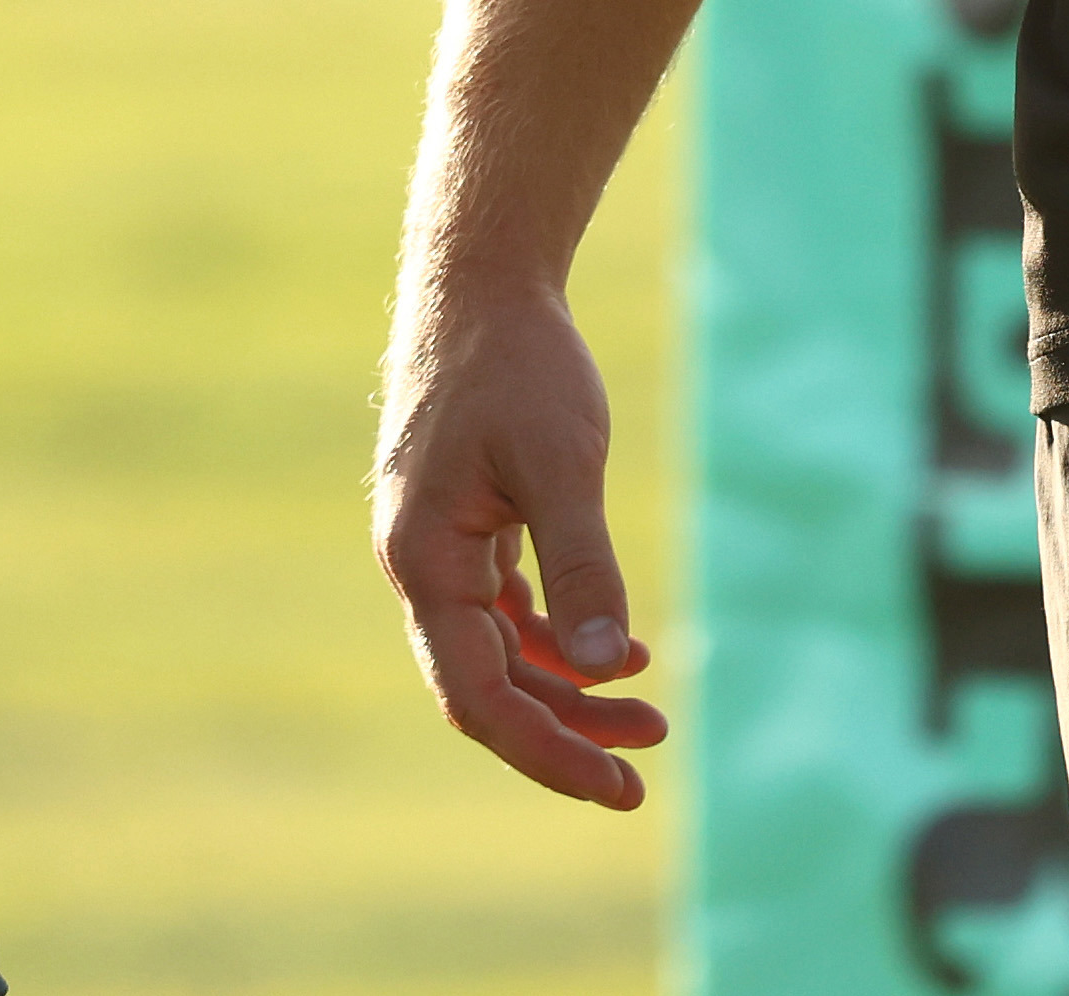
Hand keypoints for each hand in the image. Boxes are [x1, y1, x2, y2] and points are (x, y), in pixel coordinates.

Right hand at [373, 283, 665, 806]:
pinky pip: (505, 611)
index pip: (480, 696)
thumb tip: (608, 666)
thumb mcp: (562, 461)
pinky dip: (559, 638)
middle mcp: (420, 566)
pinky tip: (619, 649)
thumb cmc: (517, 364)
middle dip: (566, 730)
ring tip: (648, 713)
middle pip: (488, 687)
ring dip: (568, 689)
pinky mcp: (464, 526)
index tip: (618, 785)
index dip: (547, 751)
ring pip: (499, 653)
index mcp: (425, 562)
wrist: (481, 282)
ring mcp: (439, 548)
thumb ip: (582, 565)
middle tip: (647, 755)